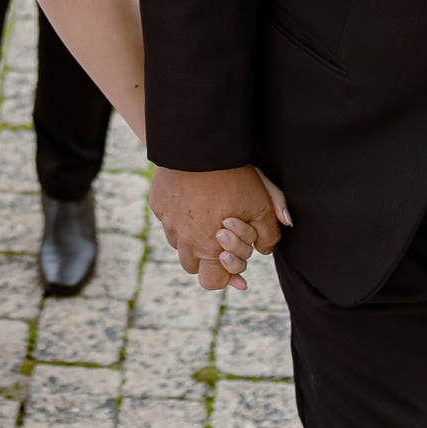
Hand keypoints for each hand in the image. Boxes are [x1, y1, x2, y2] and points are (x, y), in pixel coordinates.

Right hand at [150, 165, 288, 291]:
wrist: (201, 144)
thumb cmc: (234, 176)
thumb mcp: (261, 205)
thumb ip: (269, 234)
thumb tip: (266, 250)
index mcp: (208, 248)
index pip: (212, 283)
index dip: (225, 276)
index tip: (232, 264)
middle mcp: (183, 241)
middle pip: (193, 267)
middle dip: (207, 259)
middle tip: (220, 239)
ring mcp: (167, 222)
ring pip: (177, 244)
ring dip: (191, 238)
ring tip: (206, 217)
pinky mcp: (157, 204)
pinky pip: (167, 220)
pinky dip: (179, 216)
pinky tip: (192, 199)